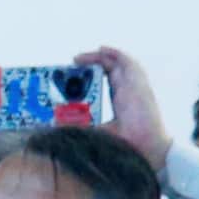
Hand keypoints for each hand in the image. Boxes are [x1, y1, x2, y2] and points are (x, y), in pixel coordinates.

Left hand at [74, 48, 169, 166]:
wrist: (145, 148)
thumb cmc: (126, 144)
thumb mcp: (95, 133)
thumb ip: (78, 127)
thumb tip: (54, 125)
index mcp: (120, 103)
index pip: (103, 84)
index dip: (88, 78)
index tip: (70, 78)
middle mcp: (127, 93)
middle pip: (108, 71)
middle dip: (90, 65)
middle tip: (71, 65)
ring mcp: (134, 87)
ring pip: (117, 64)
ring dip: (99, 58)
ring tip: (79, 58)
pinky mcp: (138, 84)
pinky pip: (128, 63)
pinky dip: (115, 54)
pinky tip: (102, 49)